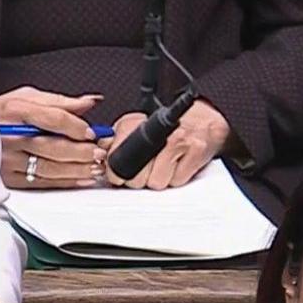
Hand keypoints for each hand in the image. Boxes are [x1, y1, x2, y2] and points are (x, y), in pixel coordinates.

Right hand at [0, 87, 103, 190]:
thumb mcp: (24, 98)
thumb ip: (58, 101)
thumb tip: (88, 102)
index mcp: (13, 110)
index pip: (51, 118)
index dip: (75, 126)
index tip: (89, 132)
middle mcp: (9, 136)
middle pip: (52, 146)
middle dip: (81, 151)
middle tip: (98, 152)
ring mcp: (7, 159)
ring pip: (49, 168)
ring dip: (77, 169)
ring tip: (94, 166)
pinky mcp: (8, 178)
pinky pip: (41, 183)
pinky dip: (65, 182)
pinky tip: (81, 178)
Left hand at [101, 100, 230, 189]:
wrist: (201, 120)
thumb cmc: (166, 126)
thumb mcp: (135, 126)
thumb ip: (116, 140)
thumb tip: (101, 153)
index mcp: (137, 125)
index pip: (118, 157)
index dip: (115, 172)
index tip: (117, 176)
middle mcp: (158, 132)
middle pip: (137, 177)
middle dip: (137, 179)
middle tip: (142, 172)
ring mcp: (179, 143)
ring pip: (157, 182)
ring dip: (158, 179)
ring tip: (161, 167)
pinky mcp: (196, 153)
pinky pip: (177, 182)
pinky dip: (175, 179)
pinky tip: (175, 167)